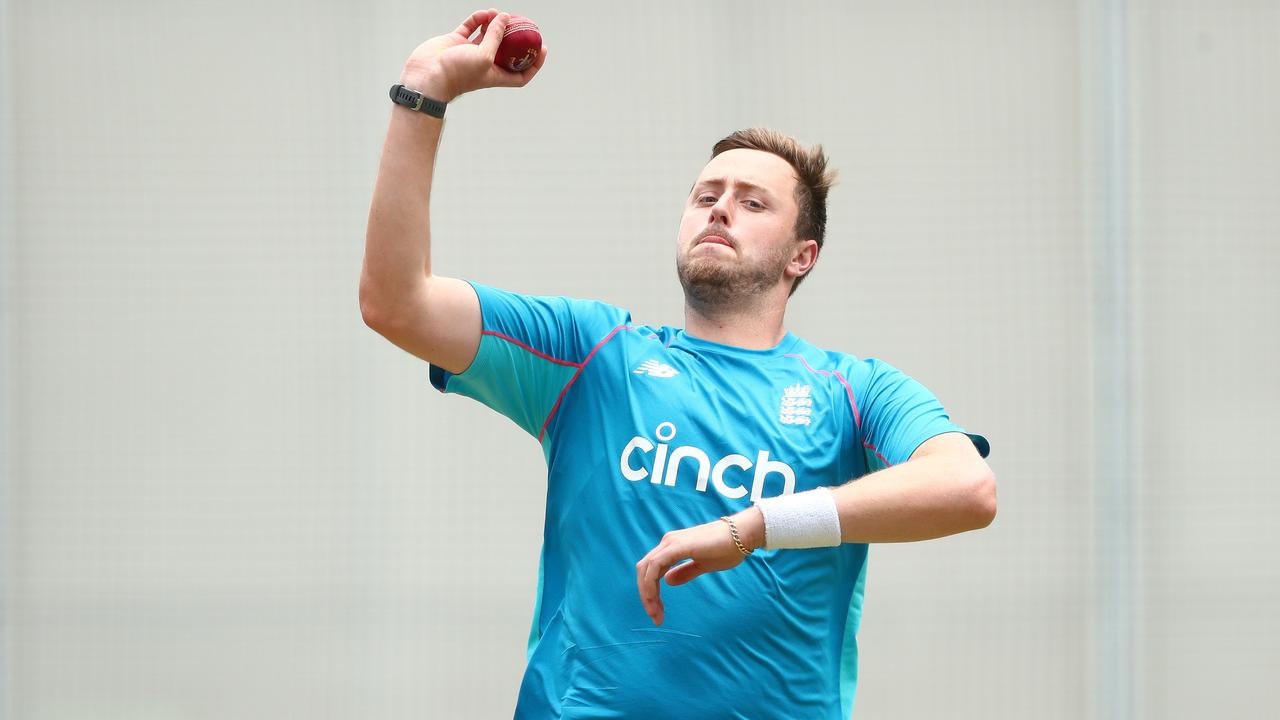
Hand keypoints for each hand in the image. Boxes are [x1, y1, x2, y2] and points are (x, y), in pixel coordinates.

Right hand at [400, 9, 548, 102]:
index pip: (521, 74)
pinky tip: (484, 13)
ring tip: (499, 14)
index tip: (543, 49)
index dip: (534, 64)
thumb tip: (505, 18)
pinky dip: (477, 20)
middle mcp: (484, 64)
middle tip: (523, 24)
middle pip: (506, 51)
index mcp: (494, 76)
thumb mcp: (484, 56)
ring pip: (487, 35)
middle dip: (515, 37)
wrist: (426, 76)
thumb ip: (496, 37)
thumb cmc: (456, 74)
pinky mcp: (456, 42)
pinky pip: (470, 28)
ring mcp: (469, 52)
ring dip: (494, 24)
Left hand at [634, 508, 763, 625]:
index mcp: (673, 547)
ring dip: (647, 594)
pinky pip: (654, 566)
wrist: (743, 535)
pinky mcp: (676, 546)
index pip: (652, 570)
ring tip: (656, 614)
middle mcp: (668, 542)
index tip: (658, 612)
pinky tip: (655, 600)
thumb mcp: (703, 566)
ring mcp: (670, 542)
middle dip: (646, 596)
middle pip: (644, 571)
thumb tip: (667, 581)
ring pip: (646, 570)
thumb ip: (685, 572)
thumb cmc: (727, 549)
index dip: (651, 591)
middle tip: (655, 617)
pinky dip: (650, 584)